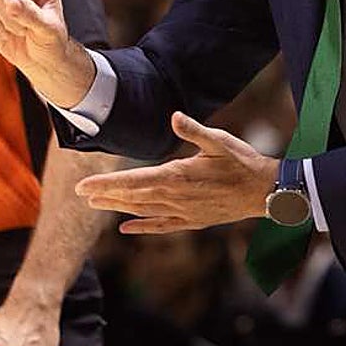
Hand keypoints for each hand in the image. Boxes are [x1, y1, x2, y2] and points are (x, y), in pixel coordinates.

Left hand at [76, 112, 278, 232]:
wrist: (265, 192)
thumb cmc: (242, 162)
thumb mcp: (219, 141)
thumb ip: (194, 130)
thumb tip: (174, 117)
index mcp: (178, 176)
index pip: (133, 181)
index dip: (106, 184)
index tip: (83, 186)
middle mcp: (176, 198)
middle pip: (132, 198)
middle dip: (105, 195)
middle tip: (80, 193)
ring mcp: (184, 212)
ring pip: (143, 212)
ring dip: (118, 208)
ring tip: (96, 204)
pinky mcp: (193, 221)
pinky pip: (161, 226)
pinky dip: (142, 226)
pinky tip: (126, 228)